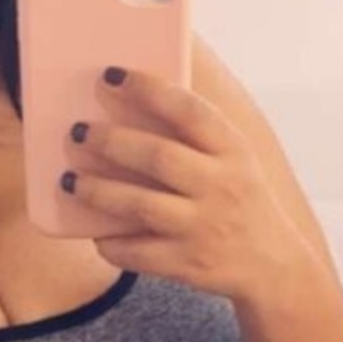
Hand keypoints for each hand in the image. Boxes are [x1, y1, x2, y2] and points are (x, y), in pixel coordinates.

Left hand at [65, 67, 307, 301]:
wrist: (274, 266)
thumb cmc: (240, 201)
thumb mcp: (235, 161)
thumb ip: (196, 136)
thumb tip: (129, 105)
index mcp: (234, 151)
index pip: (189, 110)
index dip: (148, 89)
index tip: (110, 75)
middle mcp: (221, 187)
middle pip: (157, 156)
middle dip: (110, 140)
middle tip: (77, 130)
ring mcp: (204, 228)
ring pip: (140, 205)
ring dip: (97, 190)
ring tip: (68, 180)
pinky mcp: (188, 264)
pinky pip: (137, 252)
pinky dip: (110, 242)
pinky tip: (94, 232)